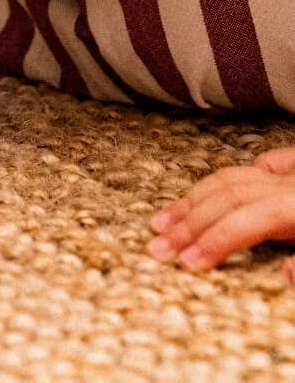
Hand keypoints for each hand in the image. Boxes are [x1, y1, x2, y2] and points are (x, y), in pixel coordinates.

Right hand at [148, 148, 294, 275]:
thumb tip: (286, 273)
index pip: (245, 221)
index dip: (214, 240)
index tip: (186, 263)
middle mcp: (289, 185)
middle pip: (227, 196)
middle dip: (189, 222)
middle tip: (158, 247)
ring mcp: (291, 177)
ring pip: (231, 178)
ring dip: (193, 200)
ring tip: (163, 222)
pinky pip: (258, 166)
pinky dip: (225, 181)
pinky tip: (212, 191)